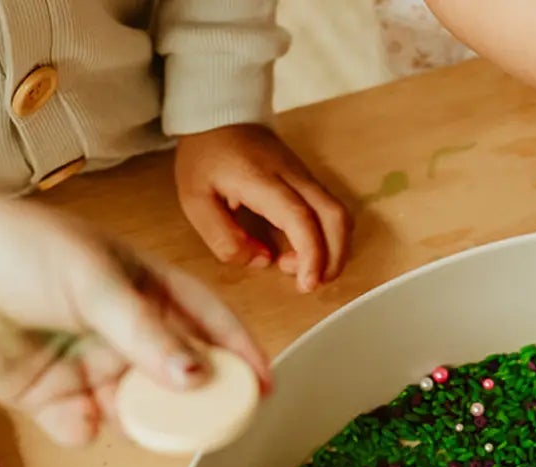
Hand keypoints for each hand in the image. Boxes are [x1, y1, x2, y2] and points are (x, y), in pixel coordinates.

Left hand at [0, 200, 271, 445]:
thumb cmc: (13, 249)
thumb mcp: (94, 283)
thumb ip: (148, 334)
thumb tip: (197, 376)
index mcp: (144, 287)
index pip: (209, 323)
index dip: (240, 353)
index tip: (262, 387)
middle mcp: (122, 330)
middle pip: (178, 376)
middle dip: (193, 402)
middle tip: (209, 424)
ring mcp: (89, 365)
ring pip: (136, 410)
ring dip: (140, 421)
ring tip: (133, 417)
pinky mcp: (52, 396)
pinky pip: (86, 428)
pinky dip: (85, 429)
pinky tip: (76, 414)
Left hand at [175, 124, 349, 291]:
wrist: (218, 113)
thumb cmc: (205, 157)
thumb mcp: (195, 200)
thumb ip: (224, 238)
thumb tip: (262, 261)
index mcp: (262, 180)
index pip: (300, 218)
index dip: (311, 255)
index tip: (306, 284)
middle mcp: (293, 175)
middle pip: (335, 217)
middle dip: (333, 259)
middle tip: (311, 284)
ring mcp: (305, 175)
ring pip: (339, 216)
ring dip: (332, 251)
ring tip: (304, 269)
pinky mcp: (308, 180)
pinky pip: (331, 212)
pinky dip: (328, 239)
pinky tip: (303, 251)